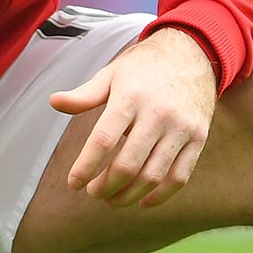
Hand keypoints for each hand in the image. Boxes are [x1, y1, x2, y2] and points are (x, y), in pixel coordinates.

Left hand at [48, 26, 217, 209]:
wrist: (193, 52)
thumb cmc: (144, 66)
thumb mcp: (112, 73)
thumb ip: (85, 94)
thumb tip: (54, 102)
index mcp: (130, 97)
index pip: (103, 140)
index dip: (86, 167)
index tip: (73, 183)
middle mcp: (158, 113)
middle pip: (128, 164)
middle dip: (106, 186)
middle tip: (93, 192)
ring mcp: (181, 127)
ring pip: (153, 176)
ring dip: (129, 195)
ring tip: (112, 199)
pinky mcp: (198, 138)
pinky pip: (179, 176)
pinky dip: (160, 195)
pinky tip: (142, 200)